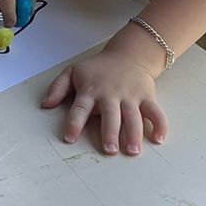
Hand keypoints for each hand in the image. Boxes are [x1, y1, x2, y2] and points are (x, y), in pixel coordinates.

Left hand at [41, 29, 170, 155]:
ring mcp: (130, 96)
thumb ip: (58, 88)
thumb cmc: (98, 69)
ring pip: (133, 117)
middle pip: (110, 115)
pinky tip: (159, 138)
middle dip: (110, 133)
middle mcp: (111, 94)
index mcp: (90, 91)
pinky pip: (155, 112)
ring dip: (133, 134)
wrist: (128, 54)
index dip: (74, 123)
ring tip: (132, 151)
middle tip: (109, 150)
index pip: (80, 109)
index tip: (69, 138)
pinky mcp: (146, 97)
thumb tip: (45, 104)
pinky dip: (159, 125)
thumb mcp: (73, 72)